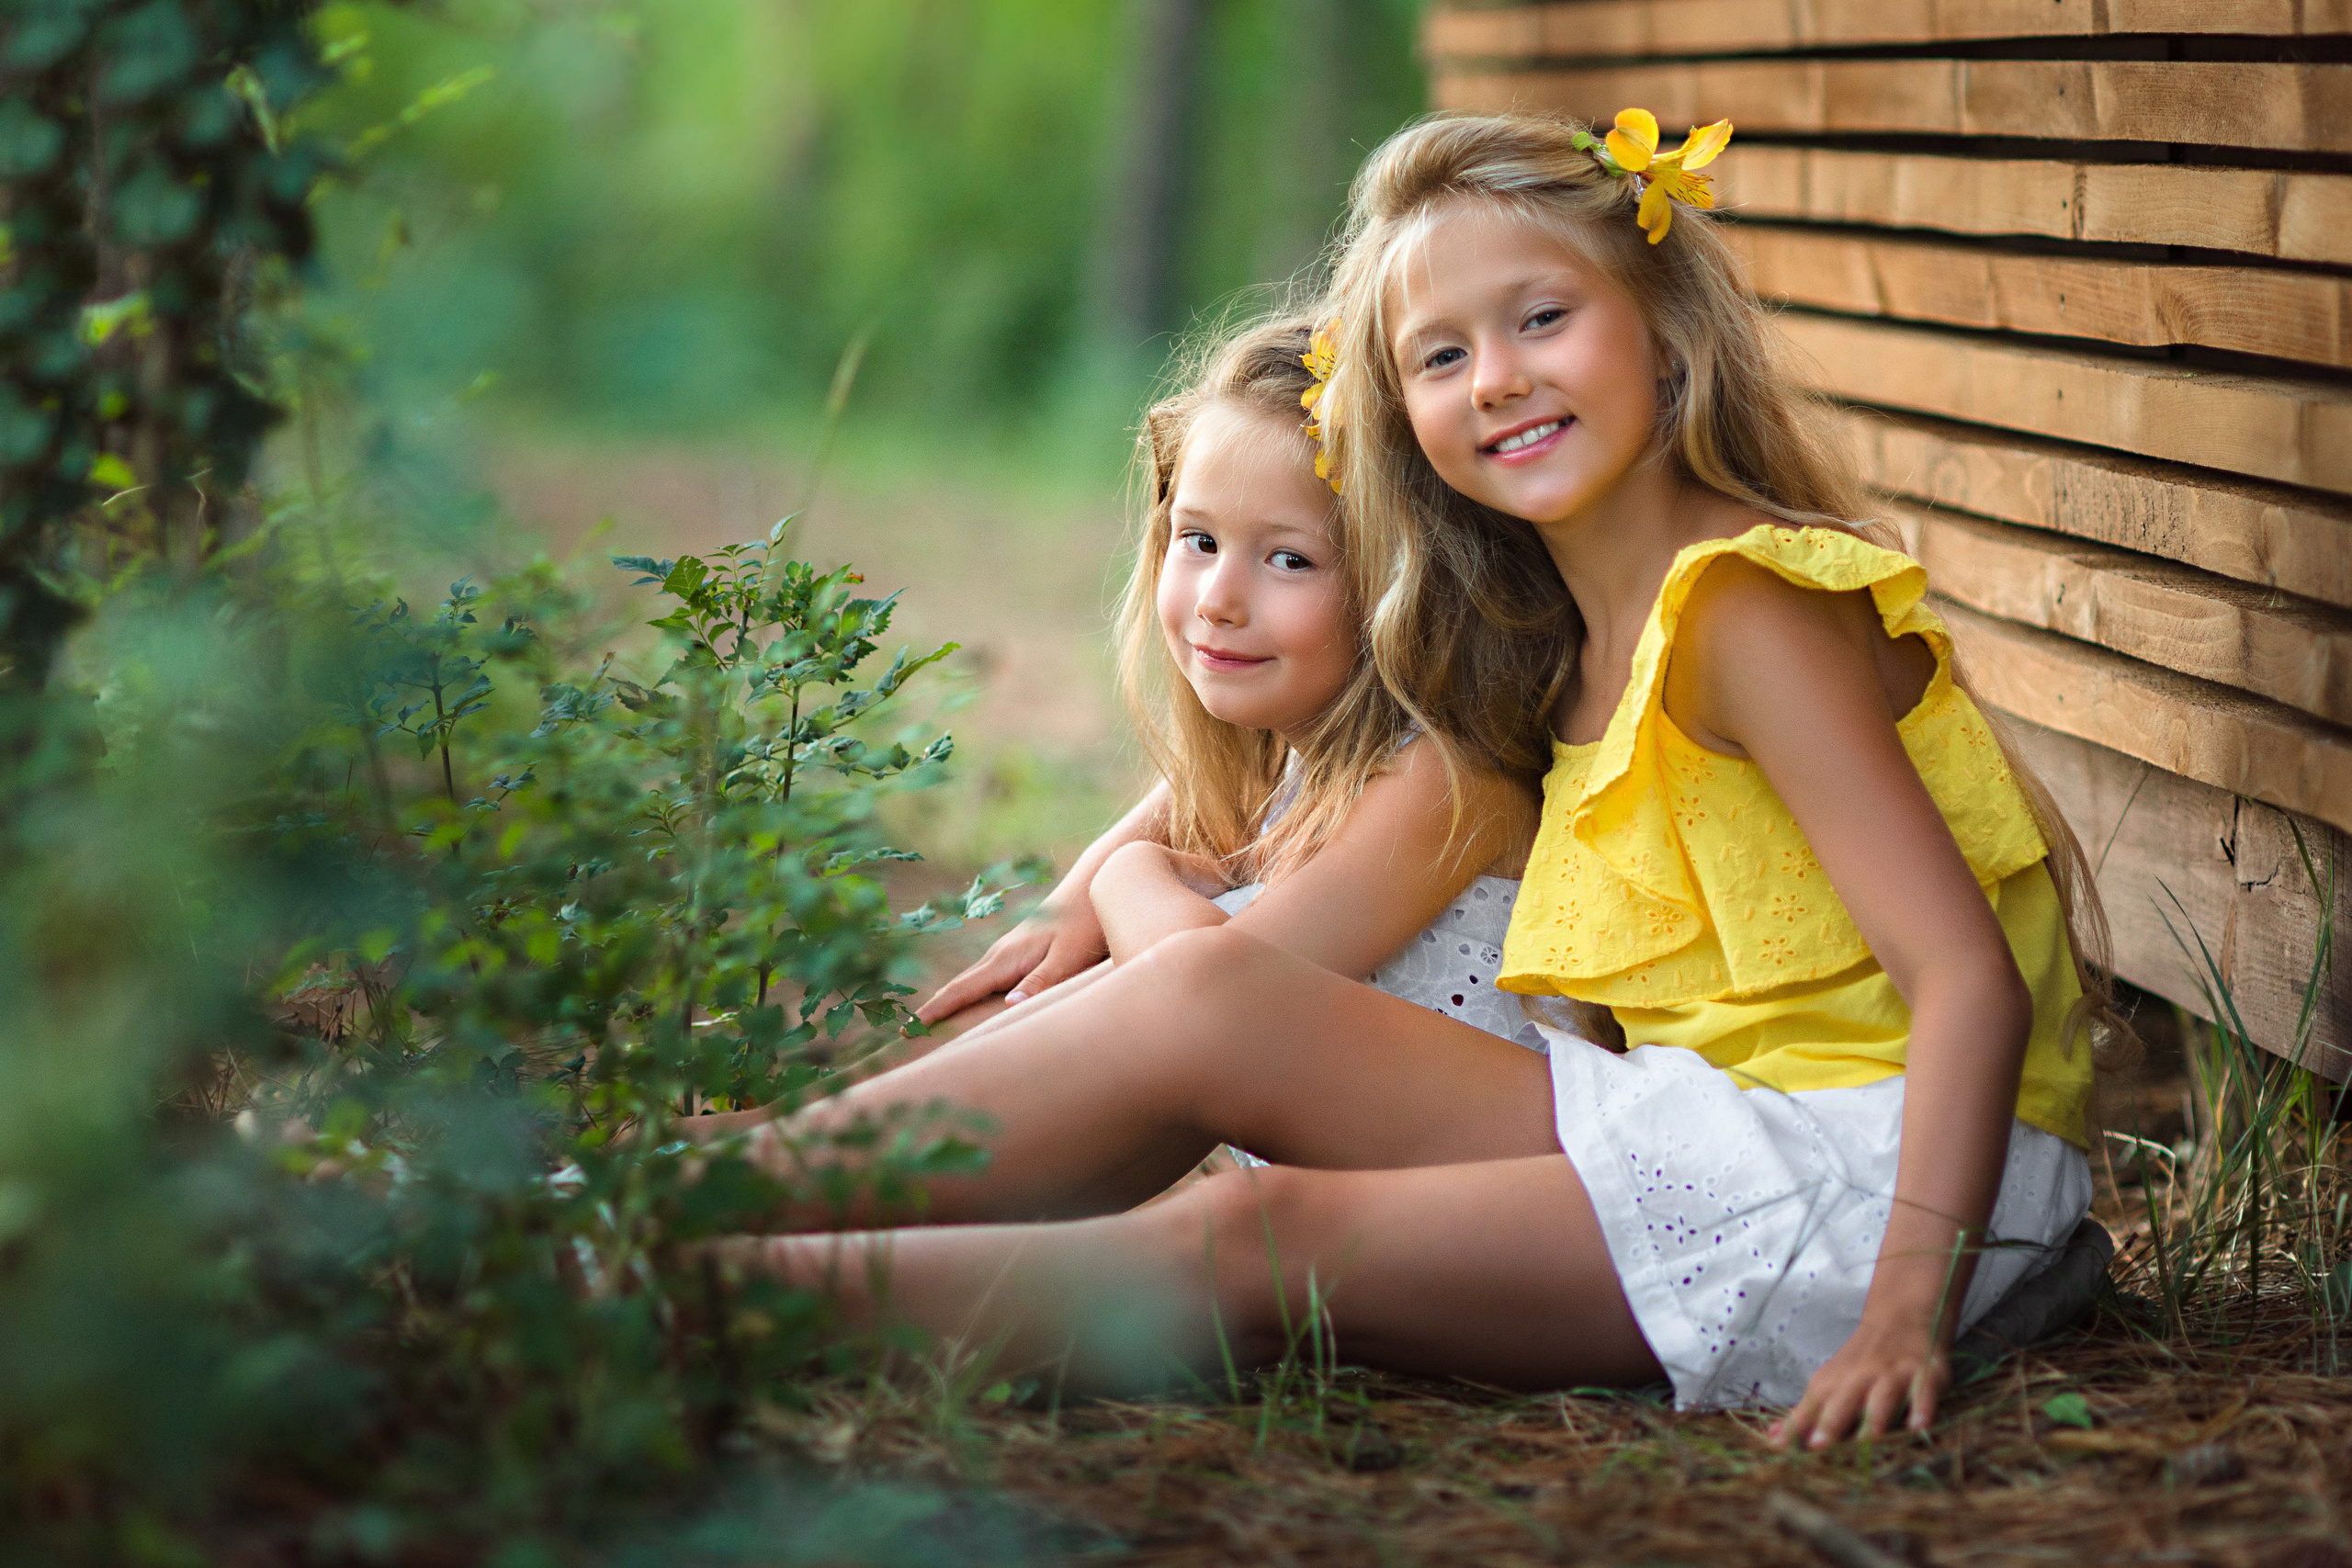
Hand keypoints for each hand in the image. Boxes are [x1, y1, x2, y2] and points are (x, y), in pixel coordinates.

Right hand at [915, 895, 1107, 1021]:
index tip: (908, 1028)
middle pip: (959, 986)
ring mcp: (1007, 952)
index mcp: (1005, 958)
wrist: (1092, 888)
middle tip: (906, 1033)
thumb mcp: (1067, 958)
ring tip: (929, 1024)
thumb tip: (1008, 1006)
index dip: (935, 1010)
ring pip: (971, 981)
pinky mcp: (1019, 952)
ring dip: (949, 1001)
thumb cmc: (1083, 925)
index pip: (961, 989)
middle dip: (933, 1009)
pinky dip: (969, 993)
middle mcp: (1000, 954)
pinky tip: (971, 1003)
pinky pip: (985, 978)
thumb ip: (1040, 981)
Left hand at [1767, 1308, 1950, 1447]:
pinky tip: (1919, 1426)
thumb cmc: (1860, 1362)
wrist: (1900, 1315)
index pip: (1810, 1408)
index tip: (1779, 1449)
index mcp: (1833, 1383)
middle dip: (1830, 1423)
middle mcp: (1859, 1379)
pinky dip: (1923, 1407)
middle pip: (1842, 1402)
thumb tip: (1771, 1440)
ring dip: (1875, 1417)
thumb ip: (1805, 1415)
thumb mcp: (1829, 1383)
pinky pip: (1924, 1391)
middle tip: (1818, 1446)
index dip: (1795, 1428)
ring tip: (1869, 1440)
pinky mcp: (1924, 1373)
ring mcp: (1892, 1374)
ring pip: (1882, 1396)